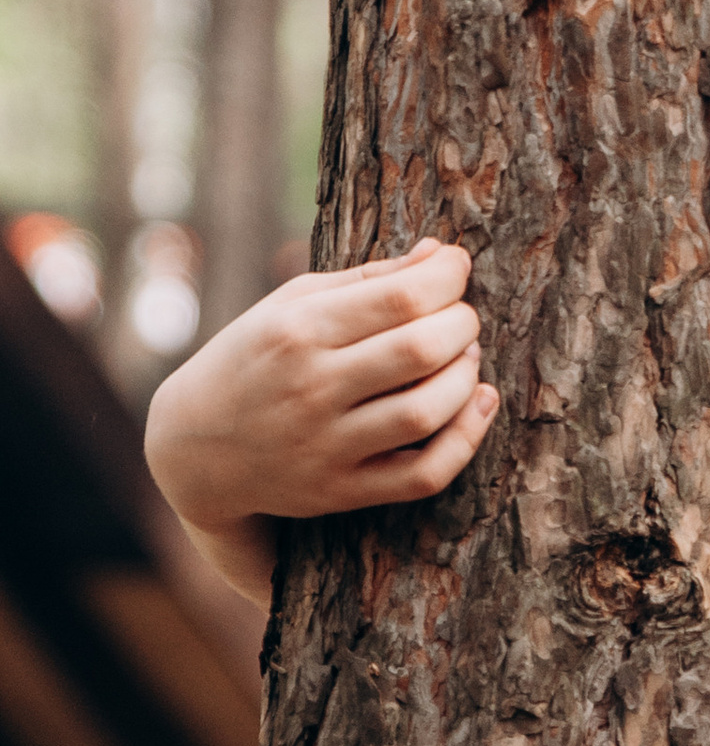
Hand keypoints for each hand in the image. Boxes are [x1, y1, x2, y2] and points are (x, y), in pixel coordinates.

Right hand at [145, 243, 499, 599]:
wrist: (194, 449)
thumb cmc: (255, 359)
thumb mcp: (291, 305)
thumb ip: (368, 280)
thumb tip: (440, 254)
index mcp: (297, 331)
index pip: (401, 297)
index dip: (449, 276)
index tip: (457, 268)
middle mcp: (311, 388)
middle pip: (422, 350)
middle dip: (463, 324)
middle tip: (460, 317)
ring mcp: (327, 446)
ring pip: (429, 411)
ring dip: (466, 376)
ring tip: (465, 356)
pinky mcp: (342, 491)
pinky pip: (425, 474)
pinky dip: (467, 439)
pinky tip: (478, 402)